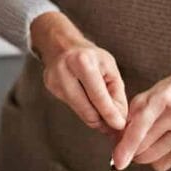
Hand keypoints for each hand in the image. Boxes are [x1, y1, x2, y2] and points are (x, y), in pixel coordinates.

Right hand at [31, 12, 126, 132]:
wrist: (61, 44)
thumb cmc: (90, 55)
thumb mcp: (109, 67)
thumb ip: (116, 93)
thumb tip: (119, 119)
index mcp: (83, 62)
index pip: (98, 96)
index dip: (110, 114)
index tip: (120, 126)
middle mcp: (65, 71)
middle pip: (87, 109)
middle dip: (103, 121)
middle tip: (114, 127)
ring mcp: (55, 81)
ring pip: (79, 112)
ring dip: (95, 118)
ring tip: (105, 118)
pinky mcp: (51, 88)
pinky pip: (73, 107)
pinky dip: (85, 110)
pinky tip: (91, 105)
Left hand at [112, 52, 170, 170]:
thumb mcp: (156, 90)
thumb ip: (136, 110)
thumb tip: (118, 136)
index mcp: (162, 98)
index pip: (140, 127)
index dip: (126, 146)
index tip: (118, 161)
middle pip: (146, 145)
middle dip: (132, 151)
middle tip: (126, 149)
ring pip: (158, 155)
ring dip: (144, 157)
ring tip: (141, 150)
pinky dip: (160, 160)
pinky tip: (157, 153)